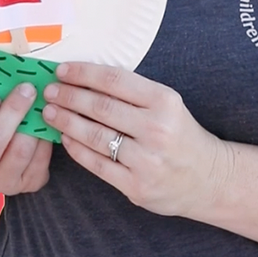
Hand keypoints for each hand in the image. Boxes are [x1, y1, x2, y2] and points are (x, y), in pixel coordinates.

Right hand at [0, 83, 51, 197]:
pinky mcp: (25, 186)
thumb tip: (2, 72)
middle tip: (27, 89)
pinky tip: (43, 125)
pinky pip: (39, 160)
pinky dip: (45, 140)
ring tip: (38, 106)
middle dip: (14, 110)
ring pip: (20, 150)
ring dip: (33, 124)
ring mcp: (0, 184)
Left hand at [41, 62, 233, 218]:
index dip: (83, 73)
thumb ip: (132, 93)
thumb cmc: (180, 135)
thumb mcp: (167, 105)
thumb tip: (83, 78)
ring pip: (94, 135)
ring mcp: (147, 160)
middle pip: (100, 107)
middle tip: (49, 91)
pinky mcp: (136, 185)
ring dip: (66, 121)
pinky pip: (97, 163)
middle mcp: (157, 129)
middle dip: (68, 96)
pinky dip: (76, 148)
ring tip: (50, 112)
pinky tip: (64, 138)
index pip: (114, 80)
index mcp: (164, 102)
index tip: (62, 71)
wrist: (209, 179)